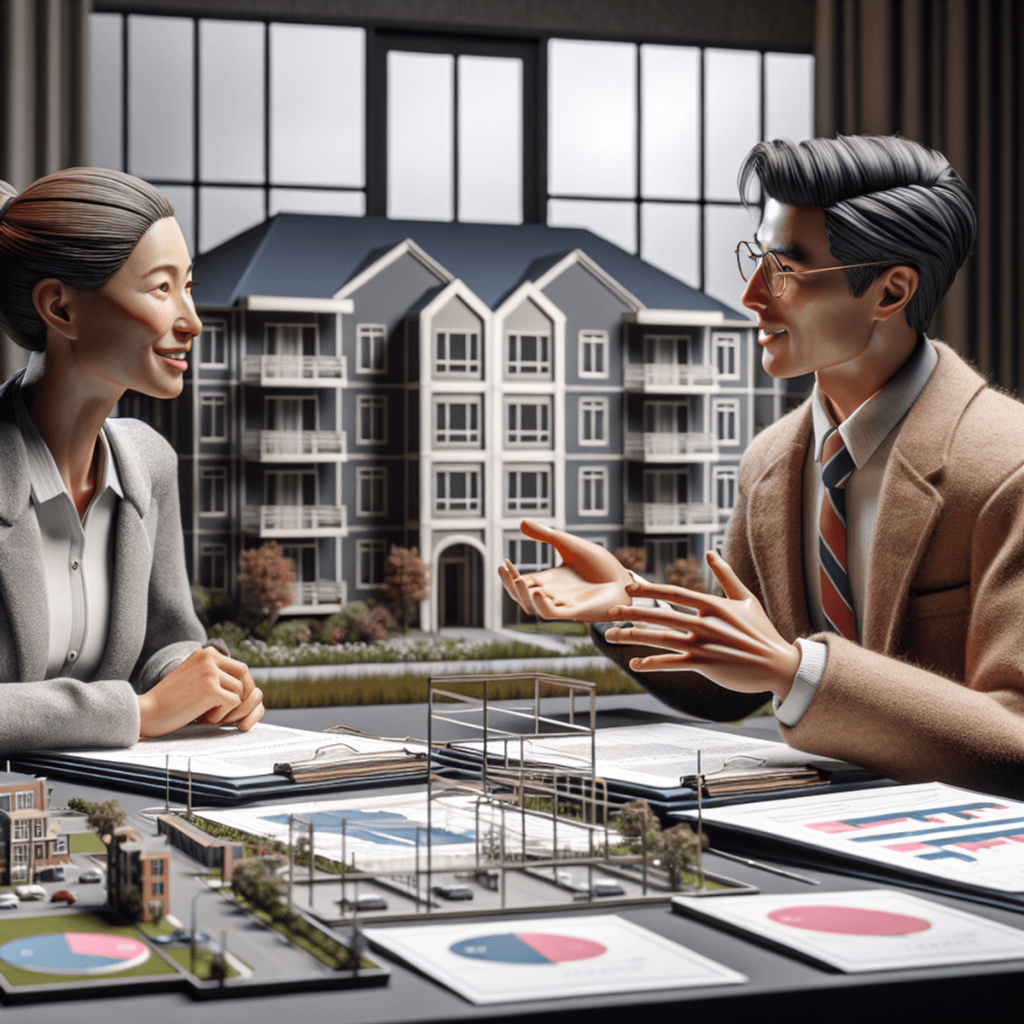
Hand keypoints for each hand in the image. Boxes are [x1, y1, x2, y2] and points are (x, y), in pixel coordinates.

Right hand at [137, 647, 264, 737]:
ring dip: (227, 708)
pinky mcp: (210, 689)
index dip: (240, 686)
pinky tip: (204, 717)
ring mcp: (210, 672)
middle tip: (227, 709)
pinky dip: (222, 714)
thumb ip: (214, 672)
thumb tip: (242, 682)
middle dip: (242, 694)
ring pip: (239, 691)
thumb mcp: (193, 675)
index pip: (239, 667)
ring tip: (206, 713)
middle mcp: (209, 657)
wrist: (148, 711)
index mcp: (206, 653)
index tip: (232, 701)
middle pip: (244, 676)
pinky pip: (234, 702)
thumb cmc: (170, 699)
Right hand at [497, 519, 633, 621]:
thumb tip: (521, 522)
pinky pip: (554, 614)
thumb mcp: (568, 544)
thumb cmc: (600, 565)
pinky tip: (537, 592)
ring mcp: (564, 605)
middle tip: (505, 570)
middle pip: (523, 597)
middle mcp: (553, 595)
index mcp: (550, 581)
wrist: (626, 579)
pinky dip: (542, 606)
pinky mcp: (577, 612)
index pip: (522, 582)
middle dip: (510, 586)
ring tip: (519, 580)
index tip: (503, 562)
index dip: (509, 576)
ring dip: (523, 596)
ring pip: (534, 608)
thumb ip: (546, 535)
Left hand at [603, 551, 800, 697]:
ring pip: (661, 639)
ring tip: (611, 636)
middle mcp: (705, 623)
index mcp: (713, 604)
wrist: (779, 665)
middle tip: (609, 612)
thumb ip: (725, 575)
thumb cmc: (762, 631)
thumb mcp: (746, 599)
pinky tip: (635, 663)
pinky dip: (652, 663)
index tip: (628, 588)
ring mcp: (704, 645)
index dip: (649, 589)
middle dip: (631, 613)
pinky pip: (672, 663)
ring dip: (633, 637)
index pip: (674, 593)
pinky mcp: (705, 665)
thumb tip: (710, 552)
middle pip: (660, 614)